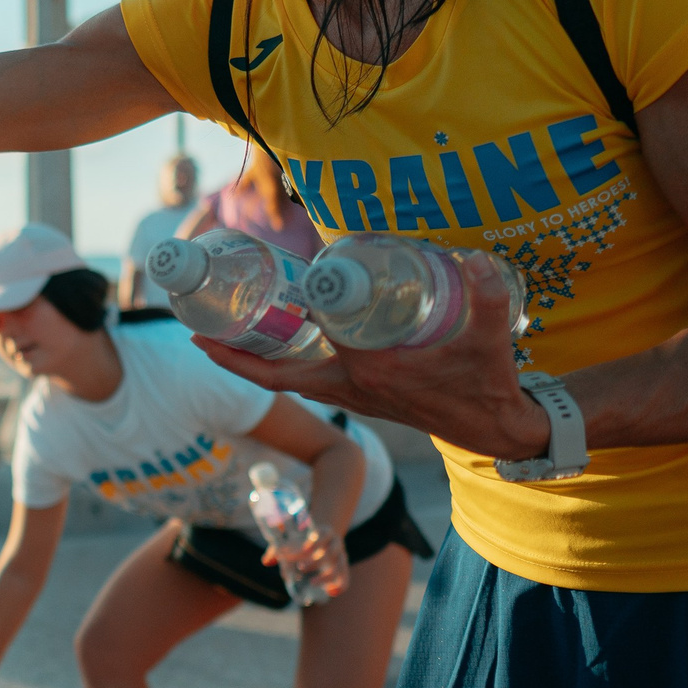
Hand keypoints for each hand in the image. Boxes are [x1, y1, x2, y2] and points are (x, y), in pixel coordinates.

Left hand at [193, 256, 547, 458]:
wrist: (493, 429)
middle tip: (194, 333)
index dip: (292, 306)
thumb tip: (476, 259)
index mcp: (368, 371)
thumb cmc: (485, 385)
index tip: (269, 280)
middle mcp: (349, 387)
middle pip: (274, 375)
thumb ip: (487, 299)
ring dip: (250, 362)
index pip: (315, 335)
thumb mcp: (488, 341)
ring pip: (285, 381)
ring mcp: (350, 396)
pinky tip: (275, 343)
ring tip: (218, 336)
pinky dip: (282, 366)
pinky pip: (304, 383)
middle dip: (231, 356)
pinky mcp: (358, 397)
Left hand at [265, 525, 350, 598]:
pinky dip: (340, 586)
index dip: (313, 543)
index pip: (321, 535)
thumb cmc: (303, 540)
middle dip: (316, 561)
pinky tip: (330, 593)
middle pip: (330, 553)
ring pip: (339, 567)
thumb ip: (278, 549)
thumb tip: (266, 562)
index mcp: (324, 532)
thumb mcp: (291, 540)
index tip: (303, 550)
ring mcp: (342, 556)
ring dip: (326, 576)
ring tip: (312, 583)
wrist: (324, 538)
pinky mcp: (343, 568)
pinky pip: (345, 578)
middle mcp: (336, 543)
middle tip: (301, 567)